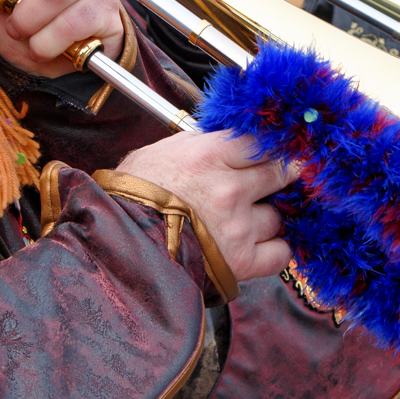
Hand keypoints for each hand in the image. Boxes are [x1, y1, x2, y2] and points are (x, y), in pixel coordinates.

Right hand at [117, 130, 297, 278]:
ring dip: (268, 217)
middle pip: (282, 174)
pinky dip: (274, 250)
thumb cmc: (135, 194)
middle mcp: (229, 189)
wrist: (117, 243)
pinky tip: (258, 245)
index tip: (272, 153)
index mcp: (210, 155)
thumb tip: (237, 136)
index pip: (265, 142)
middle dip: (279, 178)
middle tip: (269, 183)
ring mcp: (238, 227)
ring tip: (246, 219)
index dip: (272, 147)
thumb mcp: (167, 151)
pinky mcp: (241, 262)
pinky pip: (280, 254)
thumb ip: (208, 143)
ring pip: (279, 216)